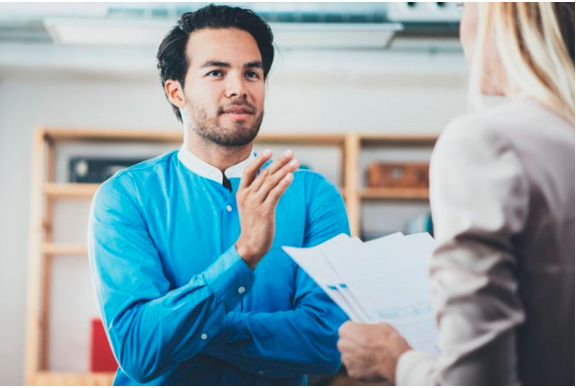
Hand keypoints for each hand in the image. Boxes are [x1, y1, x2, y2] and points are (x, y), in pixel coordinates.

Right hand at [235, 149, 298, 268]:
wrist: (250, 244)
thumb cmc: (253, 224)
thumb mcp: (250, 205)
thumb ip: (256, 191)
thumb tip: (269, 177)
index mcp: (241, 193)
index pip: (249, 170)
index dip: (260, 159)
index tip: (270, 151)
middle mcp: (247, 196)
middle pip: (264, 173)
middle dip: (279, 162)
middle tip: (291, 153)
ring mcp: (255, 203)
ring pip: (271, 181)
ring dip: (285, 170)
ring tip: (296, 163)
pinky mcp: (264, 211)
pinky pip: (275, 194)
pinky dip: (284, 184)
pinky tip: (291, 177)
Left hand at [337, 321, 411, 382]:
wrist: (396, 360)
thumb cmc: (388, 341)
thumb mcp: (380, 325)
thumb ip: (369, 328)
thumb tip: (371, 331)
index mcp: (346, 330)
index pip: (346, 329)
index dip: (355, 331)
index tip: (362, 334)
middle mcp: (343, 344)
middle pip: (345, 343)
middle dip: (353, 344)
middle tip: (367, 345)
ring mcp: (347, 360)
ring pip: (348, 357)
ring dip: (356, 356)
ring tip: (370, 356)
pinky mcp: (352, 373)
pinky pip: (354, 368)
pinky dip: (360, 367)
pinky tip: (371, 364)